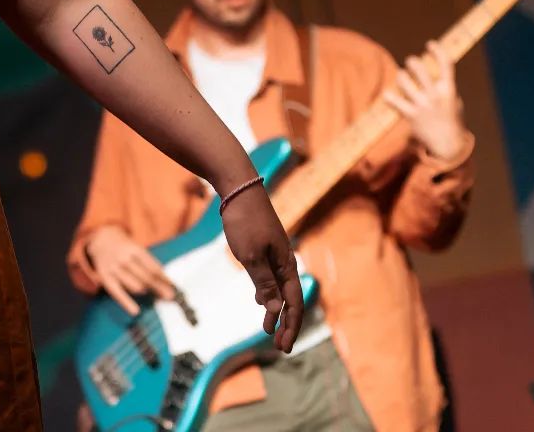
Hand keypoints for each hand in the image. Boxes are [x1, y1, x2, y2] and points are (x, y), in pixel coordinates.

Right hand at [84, 225, 175, 316]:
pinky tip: (135, 310)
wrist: (100, 239)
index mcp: (135, 249)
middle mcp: (125, 258)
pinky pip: (117, 293)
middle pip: (146, 277)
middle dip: (160, 288)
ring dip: (146, 292)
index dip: (164, 279)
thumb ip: (149, 263)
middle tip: (169, 297)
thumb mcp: (136, 248)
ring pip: (134, 286)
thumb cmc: (124, 248)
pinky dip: (127, 303)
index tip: (173, 287)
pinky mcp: (105, 277)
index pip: (153, 267)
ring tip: (154, 297)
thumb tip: (165, 281)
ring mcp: (114, 268)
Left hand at [219, 181, 303, 351]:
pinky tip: (261, 300)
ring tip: (268, 328)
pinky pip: (271, 276)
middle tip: (278, 346)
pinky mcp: (263, 246)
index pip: (294, 302)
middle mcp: (284, 260)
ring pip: (279, 288)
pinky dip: (268, 292)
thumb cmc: (244, 221)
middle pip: (290, 298)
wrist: (239, 187)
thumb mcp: (251, 256)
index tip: (282, 346)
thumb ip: (264, 283)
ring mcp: (274, 253)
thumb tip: (276, 309)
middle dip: (286, 323)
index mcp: (286, 264)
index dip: (290, 325)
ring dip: (276, 310)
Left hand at [383, 41, 465, 160]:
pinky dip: (389, 95)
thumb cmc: (449, 117)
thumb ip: (443, 85)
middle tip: (411, 63)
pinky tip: (389, 95)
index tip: (430, 44)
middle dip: (413, 61)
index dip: (438, 51)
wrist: (447, 144)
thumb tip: (430, 66)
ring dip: (401, 76)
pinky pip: (393, 100)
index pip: (446, 64)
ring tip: (403, 78)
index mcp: (449, 90)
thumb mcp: (453, 100)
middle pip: (420, 69)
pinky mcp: (410, 115)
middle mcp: (436, 95)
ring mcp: (422, 105)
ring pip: (403, 80)